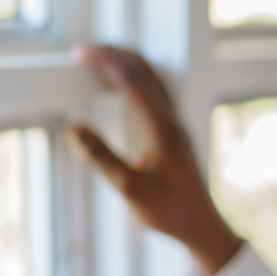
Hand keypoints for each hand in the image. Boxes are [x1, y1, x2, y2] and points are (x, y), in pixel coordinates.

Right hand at [66, 44, 242, 275]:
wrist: (202, 226)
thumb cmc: (170, 211)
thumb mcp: (130, 189)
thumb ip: (102, 158)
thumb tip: (74, 129)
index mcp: (163, 128)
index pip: (131, 82)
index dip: (105, 62)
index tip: (81, 52)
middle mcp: (172, 121)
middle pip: (144, 72)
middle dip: (114, 55)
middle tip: (84, 49)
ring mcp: (177, 126)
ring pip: (154, 80)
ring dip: (128, 63)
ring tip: (103, 56)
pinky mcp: (176, 135)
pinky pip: (158, 93)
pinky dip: (139, 79)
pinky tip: (129, 85)